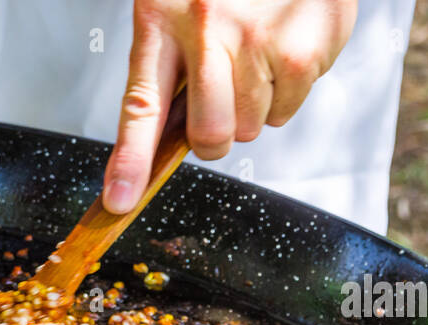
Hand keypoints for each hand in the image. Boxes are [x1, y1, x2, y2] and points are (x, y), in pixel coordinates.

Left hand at [102, 0, 356, 213]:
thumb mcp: (175, 7)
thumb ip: (168, 70)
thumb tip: (163, 146)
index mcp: (162, 21)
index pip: (141, 106)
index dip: (130, 161)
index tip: (120, 202)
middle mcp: (207, 28)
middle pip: (210, 136)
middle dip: (215, 136)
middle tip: (221, 102)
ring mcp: (260, 37)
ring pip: (253, 126)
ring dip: (254, 106)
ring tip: (255, 53)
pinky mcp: (306, 45)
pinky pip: (289, 108)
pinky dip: (286, 90)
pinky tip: (282, 45)